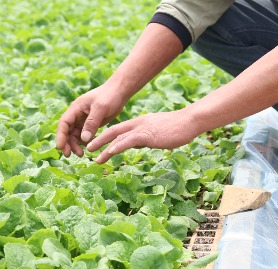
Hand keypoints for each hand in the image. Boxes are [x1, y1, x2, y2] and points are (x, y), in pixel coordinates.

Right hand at [55, 84, 126, 157]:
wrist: (120, 92)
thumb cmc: (110, 96)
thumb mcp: (101, 108)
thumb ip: (92, 123)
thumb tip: (83, 139)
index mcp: (76, 108)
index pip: (64, 123)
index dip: (60, 136)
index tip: (60, 147)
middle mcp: (77, 114)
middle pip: (67, 131)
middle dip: (67, 143)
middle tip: (69, 155)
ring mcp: (83, 119)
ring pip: (74, 134)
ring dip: (75, 144)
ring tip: (81, 154)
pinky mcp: (90, 124)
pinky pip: (83, 135)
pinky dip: (84, 142)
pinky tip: (89, 147)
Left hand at [86, 109, 200, 163]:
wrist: (188, 121)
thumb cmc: (177, 128)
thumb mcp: (157, 133)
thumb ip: (146, 137)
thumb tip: (137, 144)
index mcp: (140, 123)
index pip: (120, 129)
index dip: (107, 136)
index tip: (98, 144)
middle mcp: (138, 124)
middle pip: (113, 130)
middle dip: (99, 139)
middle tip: (88, 149)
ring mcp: (142, 128)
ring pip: (118, 136)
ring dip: (104, 146)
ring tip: (94, 155)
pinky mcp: (147, 134)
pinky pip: (129, 140)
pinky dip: (118, 146)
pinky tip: (110, 152)